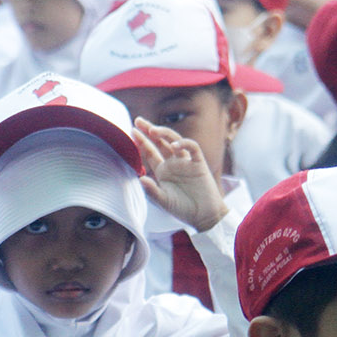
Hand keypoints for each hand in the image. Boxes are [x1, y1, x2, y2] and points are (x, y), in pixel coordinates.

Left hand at [134, 117, 227, 231]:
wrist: (205, 216)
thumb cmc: (183, 209)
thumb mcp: (164, 201)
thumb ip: (152, 191)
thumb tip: (140, 179)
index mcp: (162, 171)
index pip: (149, 152)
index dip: (141, 142)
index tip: (132, 131)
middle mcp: (173, 163)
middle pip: (160, 142)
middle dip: (149, 130)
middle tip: (138, 120)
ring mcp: (185, 162)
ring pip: (174, 141)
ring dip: (164, 134)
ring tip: (153, 130)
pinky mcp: (198, 163)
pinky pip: (192, 148)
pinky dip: (184, 144)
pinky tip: (174, 146)